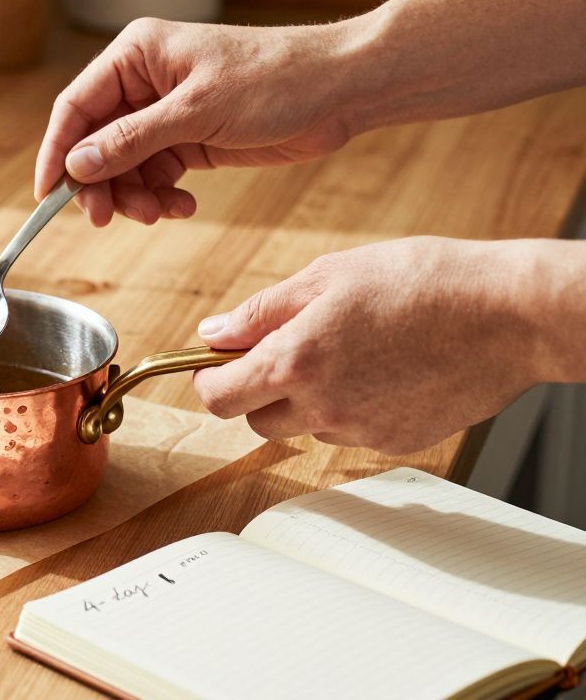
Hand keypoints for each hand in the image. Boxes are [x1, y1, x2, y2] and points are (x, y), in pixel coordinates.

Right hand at [35, 17, 360, 226]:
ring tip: (159, 212)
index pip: (76, 107)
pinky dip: (162, 196)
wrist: (339, 90)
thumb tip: (78, 164)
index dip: (57, 153)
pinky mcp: (190, 139)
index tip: (48, 196)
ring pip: (125, 166)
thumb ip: (131, 139)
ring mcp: (167, 113)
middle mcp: (145, 82)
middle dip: (102, 184)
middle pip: (96, 143)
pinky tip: (181, 206)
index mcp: (137, 55)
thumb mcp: (196, 111)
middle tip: (107, 218)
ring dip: (135, 196)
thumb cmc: (275, 78)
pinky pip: (156, 175)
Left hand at [191, 237, 546, 452]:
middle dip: (257, 390)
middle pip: (255, 421)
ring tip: (348, 351)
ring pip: (305, 427)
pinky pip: (350, 432)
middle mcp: (322, 407)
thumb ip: (261, 311)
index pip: (217, 397)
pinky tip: (382, 370)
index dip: (209, 379)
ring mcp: (360, 431)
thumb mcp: (328, 276)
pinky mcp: (395, 442)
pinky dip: (351, 408)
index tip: (216, 362)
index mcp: (295, 362)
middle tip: (285, 350)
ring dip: (306, 400)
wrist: (509, 313)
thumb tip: (213, 333)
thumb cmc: (424, 282)